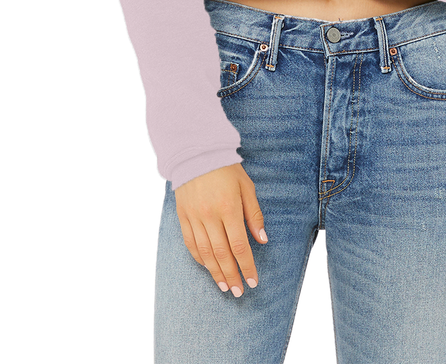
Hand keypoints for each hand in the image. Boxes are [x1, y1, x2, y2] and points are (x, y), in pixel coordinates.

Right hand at [173, 163, 267, 296]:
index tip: (253, 281)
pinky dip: (200, 259)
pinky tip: (208, 268)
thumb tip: (262, 240)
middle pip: (222, 254)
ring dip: (216, 273)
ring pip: (205, 253)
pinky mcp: (183, 216)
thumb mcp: (246, 186)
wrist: (195, 153)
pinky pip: (190, 244)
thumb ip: (254, 214)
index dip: (247, 266)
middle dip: (232, 275)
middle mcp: (210, 215)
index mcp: (228, 207)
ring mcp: (194, 217)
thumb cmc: (226, 168)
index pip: (239, 245)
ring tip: (225, 286)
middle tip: (240, 291)